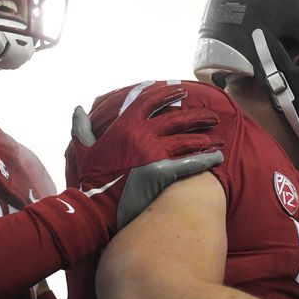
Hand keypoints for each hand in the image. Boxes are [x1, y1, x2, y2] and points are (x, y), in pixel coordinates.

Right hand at [66, 83, 224, 229]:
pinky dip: (206, 160)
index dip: (165, 93)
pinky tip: (218, 157)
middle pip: (176, 118)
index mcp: (124, 127)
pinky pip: (189, 163)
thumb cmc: (89, 181)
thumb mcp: (82, 150)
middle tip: (211, 115)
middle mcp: (141, 135)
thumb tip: (79, 109)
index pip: (148, 101)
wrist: (93, 208)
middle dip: (196, 115)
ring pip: (186, 139)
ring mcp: (153, 153)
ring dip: (206, 138)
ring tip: (219, 138)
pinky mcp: (162, 173)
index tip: (179, 90)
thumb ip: (81, 128)